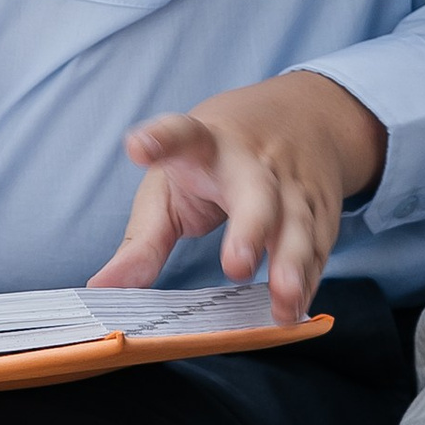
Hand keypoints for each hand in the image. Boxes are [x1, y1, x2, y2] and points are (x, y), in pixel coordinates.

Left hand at [91, 71, 387, 325]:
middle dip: (250, 227)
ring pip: (300, 222)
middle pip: (256, 191)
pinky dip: (311, 278)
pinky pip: (320, 247)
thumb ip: (142, 242)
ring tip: (284, 303)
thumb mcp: (174, 186)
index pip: (182, 136)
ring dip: (294, 264)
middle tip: (235, 267)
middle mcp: (255, 162)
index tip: (138, 145)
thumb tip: (101, 292)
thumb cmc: (216, 162)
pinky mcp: (324, 209)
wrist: (306, 114)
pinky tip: (297, 310)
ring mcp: (295, 184)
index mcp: (206, 146)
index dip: (160, 139)